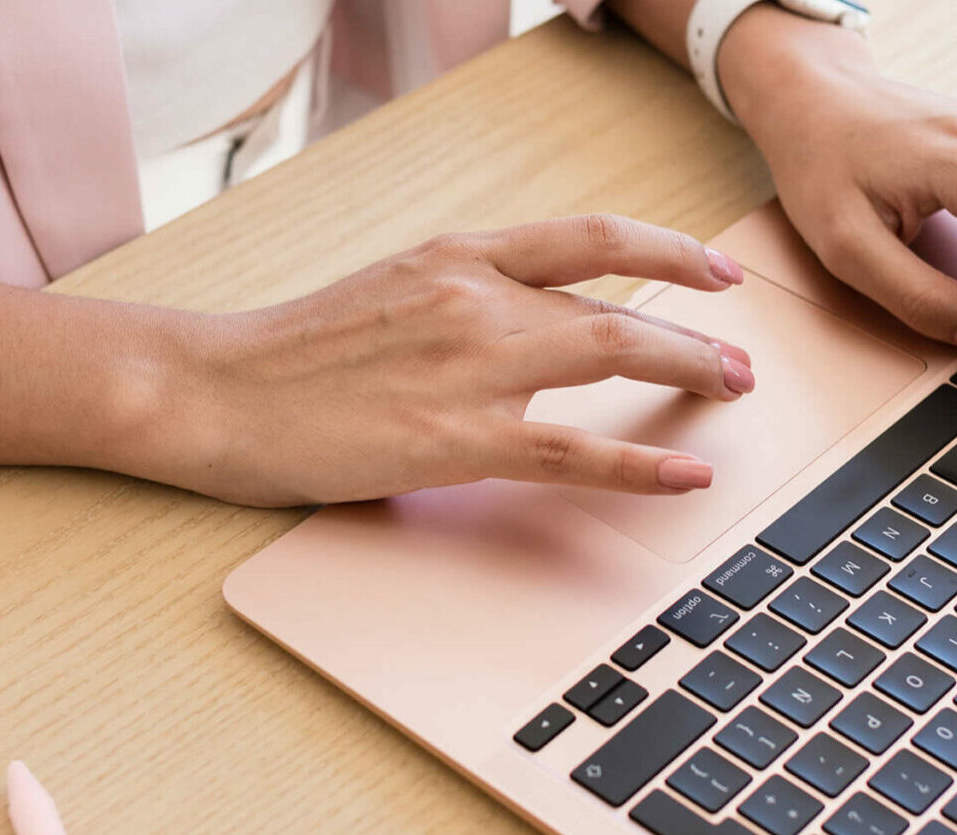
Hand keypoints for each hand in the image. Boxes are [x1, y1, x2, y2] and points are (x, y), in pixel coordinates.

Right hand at [141, 215, 753, 505]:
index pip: (588, 237)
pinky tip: (684, 474)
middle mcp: (474, 295)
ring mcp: (468, 365)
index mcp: (457, 254)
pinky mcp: (453, 438)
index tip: (715, 272)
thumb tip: (535, 313)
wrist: (217, 387)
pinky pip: (571, 448)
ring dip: (685, 371)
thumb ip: (466, 292)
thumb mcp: (390, 287)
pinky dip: (639, 463)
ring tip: (731, 391)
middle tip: (739, 360)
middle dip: (693, 329)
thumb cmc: (293, 348)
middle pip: (617, 299)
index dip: (666, 250)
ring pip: (610, 353)